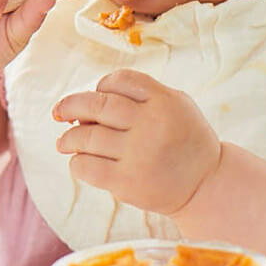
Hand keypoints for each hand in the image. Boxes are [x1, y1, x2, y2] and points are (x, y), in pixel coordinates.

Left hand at [52, 69, 223, 215]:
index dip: (101, 85)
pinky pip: (87, 167)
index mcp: (164, 100)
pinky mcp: (127, 183)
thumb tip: (90, 97)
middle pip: (96, 104)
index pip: (119, 80)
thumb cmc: (186, 140)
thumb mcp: (178, 104)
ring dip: (68, 138)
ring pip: (87, 137)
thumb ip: (144, 94)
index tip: (96, 95)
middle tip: (59, 112)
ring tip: (63, 143)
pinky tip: (79, 161)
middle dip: (70, 106)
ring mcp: (138, 154)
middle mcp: (151, 124)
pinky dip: (76, 163)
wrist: (207, 185)